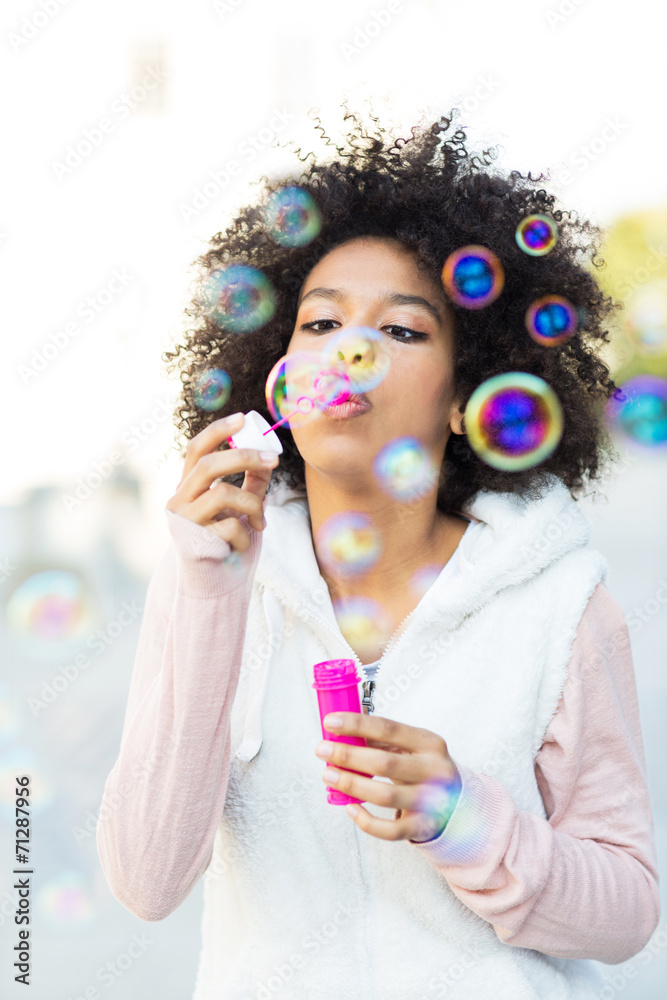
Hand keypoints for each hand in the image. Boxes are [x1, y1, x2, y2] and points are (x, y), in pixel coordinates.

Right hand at [166, 412, 279, 549]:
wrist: (212, 582)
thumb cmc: (226, 541)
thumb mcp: (241, 508)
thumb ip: (251, 484)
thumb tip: (268, 458)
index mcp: (189, 485)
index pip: (196, 449)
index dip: (217, 431)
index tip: (242, 418)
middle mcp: (180, 499)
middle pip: (207, 465)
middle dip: (243, 457)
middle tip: (273, 459)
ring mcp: (184, 520)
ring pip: (222, 494)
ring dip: (252, 505)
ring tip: (260, 521)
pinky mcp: (193, 541)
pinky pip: (230, 527)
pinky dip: (245, 535)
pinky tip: (241, 546)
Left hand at [315, 713, 462, 841]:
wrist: (457, 803)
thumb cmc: (422, 769)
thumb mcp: (410, 748)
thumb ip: (380, 741)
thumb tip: (340, 733)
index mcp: (429, 743)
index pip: (389, 729)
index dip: (357, 724)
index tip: (330, 722)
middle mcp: (434, 770)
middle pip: (384, 762)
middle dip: (348, 755)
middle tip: (322, 751)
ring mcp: (431, 801)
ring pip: (385, 795)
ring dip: (351, 784)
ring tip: (329, 775)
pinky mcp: (422, 827)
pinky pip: (389, 830)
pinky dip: (366, 821)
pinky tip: (350, 808)